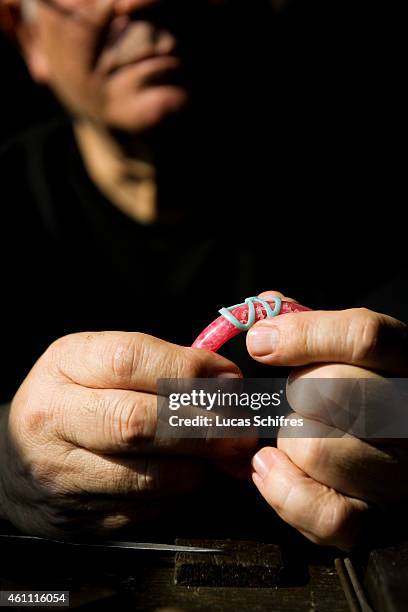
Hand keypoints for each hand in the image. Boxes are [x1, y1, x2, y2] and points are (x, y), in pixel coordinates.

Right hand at [0, 331, 246, 537]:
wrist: (22, 456)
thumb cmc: (76, 398)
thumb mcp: (101, 362)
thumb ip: (159, 364)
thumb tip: (228, 384)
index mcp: (63, 365)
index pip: (130, 360)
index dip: (189, 369)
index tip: (229, 380)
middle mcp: (53, 418)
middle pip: (139, 422)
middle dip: (204, 428)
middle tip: (242, 431)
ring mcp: (61, 473)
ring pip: (148, 475)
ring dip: (197, 466)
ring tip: (218, 455)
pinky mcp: (77, 517)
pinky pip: (144, 510)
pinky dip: (177, 495)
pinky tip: (186, 477)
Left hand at [246, 290, 407, 549]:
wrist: (394, 448)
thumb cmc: (360, 390)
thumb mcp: (345, 350)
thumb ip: (310, 325)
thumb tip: (263, 314)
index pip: (365, 336)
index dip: (304, 335)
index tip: (261, 342)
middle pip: (334, 391)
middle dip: (299, 392)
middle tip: (300, 399)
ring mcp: (404, 476)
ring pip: (318, 450)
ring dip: (290, 440)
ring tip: (295, 437)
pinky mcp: (381, 523)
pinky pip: (327, 515)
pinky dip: (284, 491)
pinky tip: (271, 468)